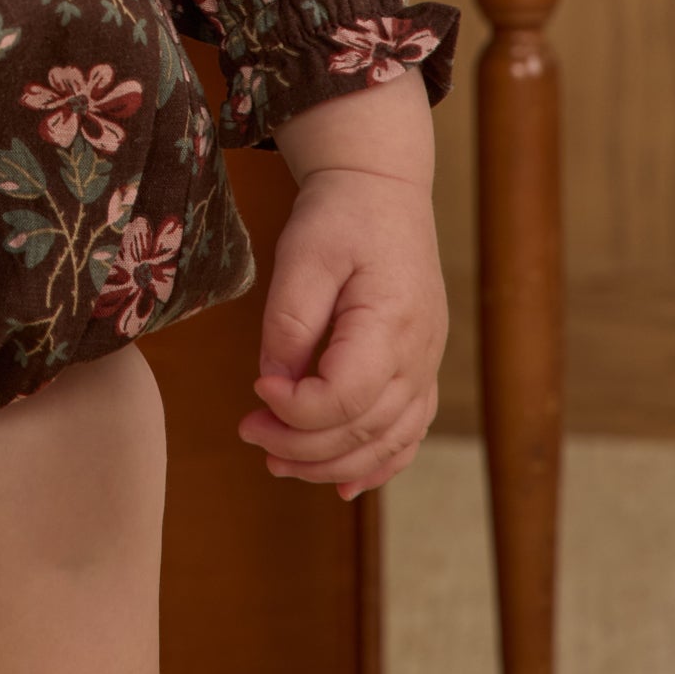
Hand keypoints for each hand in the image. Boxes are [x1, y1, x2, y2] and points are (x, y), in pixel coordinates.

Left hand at [236, 162, 447, 498]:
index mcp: (391, 323)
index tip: (256, 387)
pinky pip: (406, 433)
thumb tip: (275, 382)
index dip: (296, 408)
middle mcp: (418, 355)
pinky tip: (342, 483)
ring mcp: (426, 366)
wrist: (383, 189)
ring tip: (276, 460)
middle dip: (300, 445)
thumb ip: (289, 322)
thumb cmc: (341, 216)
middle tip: (249, 432)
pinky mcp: (420, 369)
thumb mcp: (303, 254)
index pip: (346, 398)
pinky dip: (376, 465)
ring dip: (330, 464)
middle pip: (364, 431)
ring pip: (386, 443)